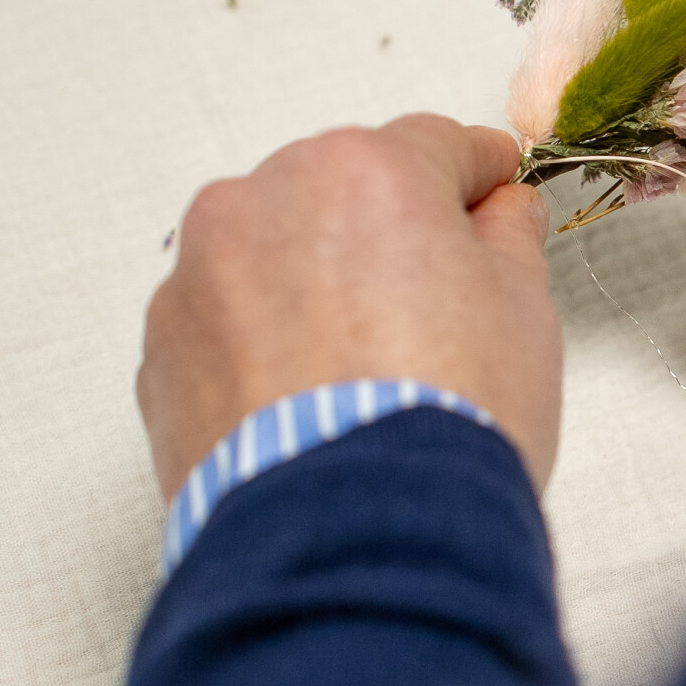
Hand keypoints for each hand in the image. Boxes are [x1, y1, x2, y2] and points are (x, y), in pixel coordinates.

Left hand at [137, 115, 559, 501]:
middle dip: (386, 237)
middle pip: (342, 194)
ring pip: (273, 257)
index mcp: (361, 169)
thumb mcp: (524, 309)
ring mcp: (198, 278)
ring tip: (363, 375)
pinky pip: (227, 327)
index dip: (479, 180)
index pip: (437, 146)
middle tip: (435, 313)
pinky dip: (263, 350)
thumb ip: (508, 236)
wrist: (356, 540)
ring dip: (315, 290)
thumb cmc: (444, 418)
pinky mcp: (162, 354)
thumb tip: (496, 213)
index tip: (496, 204)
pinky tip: (312, 407)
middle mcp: (262, 201)